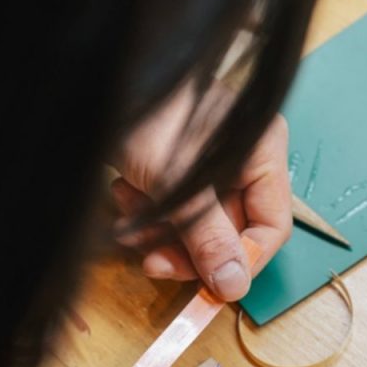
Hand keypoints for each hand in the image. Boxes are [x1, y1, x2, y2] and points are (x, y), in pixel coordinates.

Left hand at [113, 81, 292, 300]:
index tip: (210, 288)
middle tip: (152, 263)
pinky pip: (171, 207)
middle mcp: (243, 159)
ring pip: (195, 224)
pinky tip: (124, 191)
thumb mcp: (180, 185)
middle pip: (229, 230)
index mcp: (263, 153)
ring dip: (160, 230)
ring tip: (129, 214)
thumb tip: (233, 287)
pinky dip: (146, 209)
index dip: (243, 261)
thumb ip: (210, 239)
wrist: (94, 77)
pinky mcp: (176, 164)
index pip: (272, 226)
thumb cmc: (148, 115)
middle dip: (187, 248)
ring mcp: (209, 162)